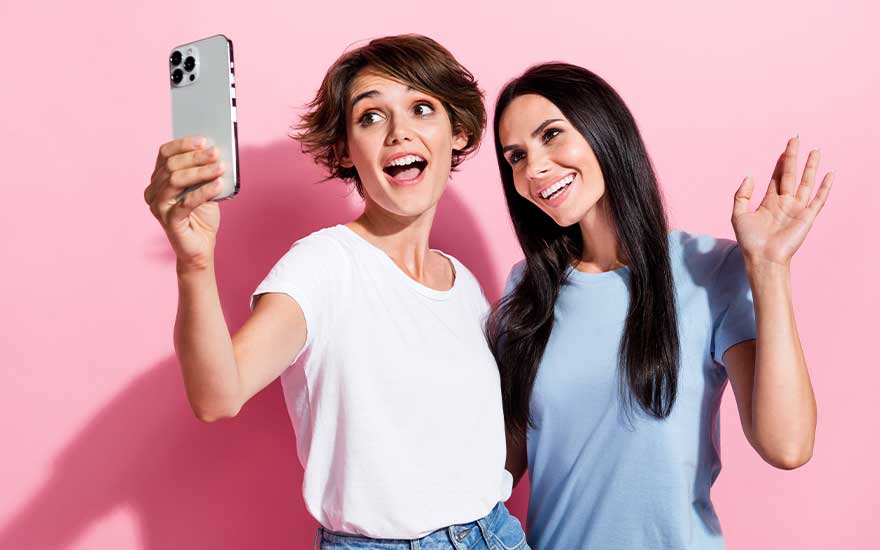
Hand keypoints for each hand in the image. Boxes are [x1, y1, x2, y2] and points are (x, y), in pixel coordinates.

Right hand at [144, 137, 225, 271]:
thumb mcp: (204, 188)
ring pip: (175, 180)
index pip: (165, 154)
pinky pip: (185, 202)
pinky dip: (203, 192)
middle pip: (171, 166)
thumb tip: (215, 151)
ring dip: (201, 172)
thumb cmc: (202, 216)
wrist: (202, 247)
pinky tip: (218, 185)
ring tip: (220, 168)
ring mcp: (158, 207)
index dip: (183, 144)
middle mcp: (153, 191)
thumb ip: (204, 172)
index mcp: (158, 179)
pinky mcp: (168, 221)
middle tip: (217, 153)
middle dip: (196, 157)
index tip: (204, 140)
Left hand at [732, 136, 832, 267]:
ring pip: (805, 182)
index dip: (780, 163)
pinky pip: (819, 199)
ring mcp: (797, 209)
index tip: (784, 148)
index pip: (777, 177)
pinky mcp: (807, 216)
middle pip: (790, 174)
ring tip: (815, 150)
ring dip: (810, 166)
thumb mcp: (738, 215)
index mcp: (769, 202)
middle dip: (793, 157)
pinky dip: (825, 187)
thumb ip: (741, 195)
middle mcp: (784, 203)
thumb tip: (750, 177)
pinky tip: (830, 174)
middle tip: (796, 138)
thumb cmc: (750, 241)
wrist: (763, 258)